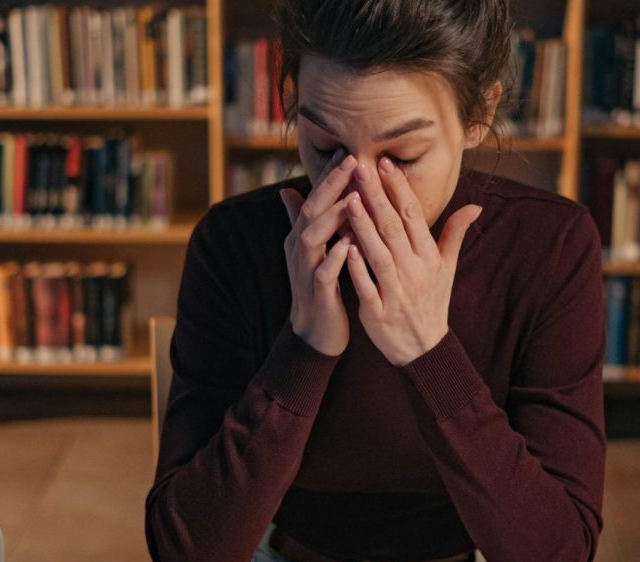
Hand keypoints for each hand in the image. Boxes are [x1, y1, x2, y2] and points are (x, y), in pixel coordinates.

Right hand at [279, 151, 359, 355]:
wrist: (315, 332)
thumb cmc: (320, 287)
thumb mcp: (311, 250)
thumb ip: (302, 221)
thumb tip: (287, 190)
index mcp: (301, 237)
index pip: (314, 199)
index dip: (330, 176)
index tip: (349, 152)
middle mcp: (299, 249)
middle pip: (311, 211)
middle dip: (330, 186)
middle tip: (351, 160)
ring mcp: (305, 271)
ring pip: (313, 238)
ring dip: (332, 217)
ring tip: (353, 198)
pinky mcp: (316, 294)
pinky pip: (323, 273)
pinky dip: (336, 258)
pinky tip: (351, 245)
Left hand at [344, 158, 482, 365]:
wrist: (423, 350)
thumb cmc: (432, 303)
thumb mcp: (447, 269)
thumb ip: (455, 234)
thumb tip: (475, 205)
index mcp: (429, 258)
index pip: (413, 216)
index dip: (399, 189)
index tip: (384, 162)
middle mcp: (415, 272)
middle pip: (394, 229)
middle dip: (377, 197)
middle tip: (360, 168)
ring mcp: (397, 293)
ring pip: (379, 255)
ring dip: (364, 228)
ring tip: (348, 200)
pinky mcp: (379, 313)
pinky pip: (367, 287)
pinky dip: (357, 269)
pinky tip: (344, 247)